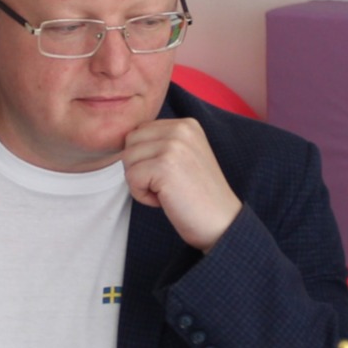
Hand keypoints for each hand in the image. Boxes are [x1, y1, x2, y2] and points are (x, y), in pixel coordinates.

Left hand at [121, 118, 242, 250]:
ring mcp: (173, 147)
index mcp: (186, 124)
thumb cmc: (200, 195)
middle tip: (166, 184)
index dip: (146, 157)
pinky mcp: (164, 166)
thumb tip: (126, 144)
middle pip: (130, 142)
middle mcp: (181, 129)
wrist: (221, 222)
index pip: (140, 131)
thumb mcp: (186, 155)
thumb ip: (162, 142)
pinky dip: (143, 196)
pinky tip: (165, 199)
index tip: (170, 173)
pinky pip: (131, 178)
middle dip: (140, 166)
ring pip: (127, 159)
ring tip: (167, 191)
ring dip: (141, 182)